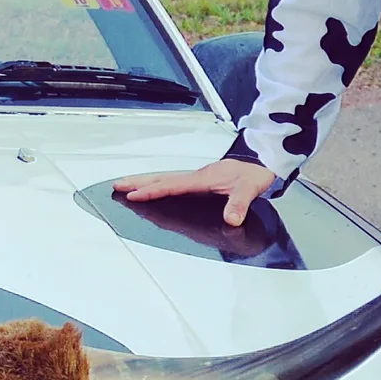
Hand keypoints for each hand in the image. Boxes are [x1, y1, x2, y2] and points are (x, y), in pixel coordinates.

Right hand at [110, 158, 279, 226]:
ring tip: (125, 185)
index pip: (171, 186)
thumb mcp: (249, 189)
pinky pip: (171, 181)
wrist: (263, 160)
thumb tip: (231, 219)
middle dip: (137, 183)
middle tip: (116, 185)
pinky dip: (157, 183)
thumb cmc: (255, 173)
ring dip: (143, 182)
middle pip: (160, 179)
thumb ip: (238, 204)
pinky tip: (152, 188)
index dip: (151, 191)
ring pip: (163, 179)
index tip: (133, 195)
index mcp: (202, 180)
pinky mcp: (199, 180)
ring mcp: (196, 178)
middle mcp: (195, 177)